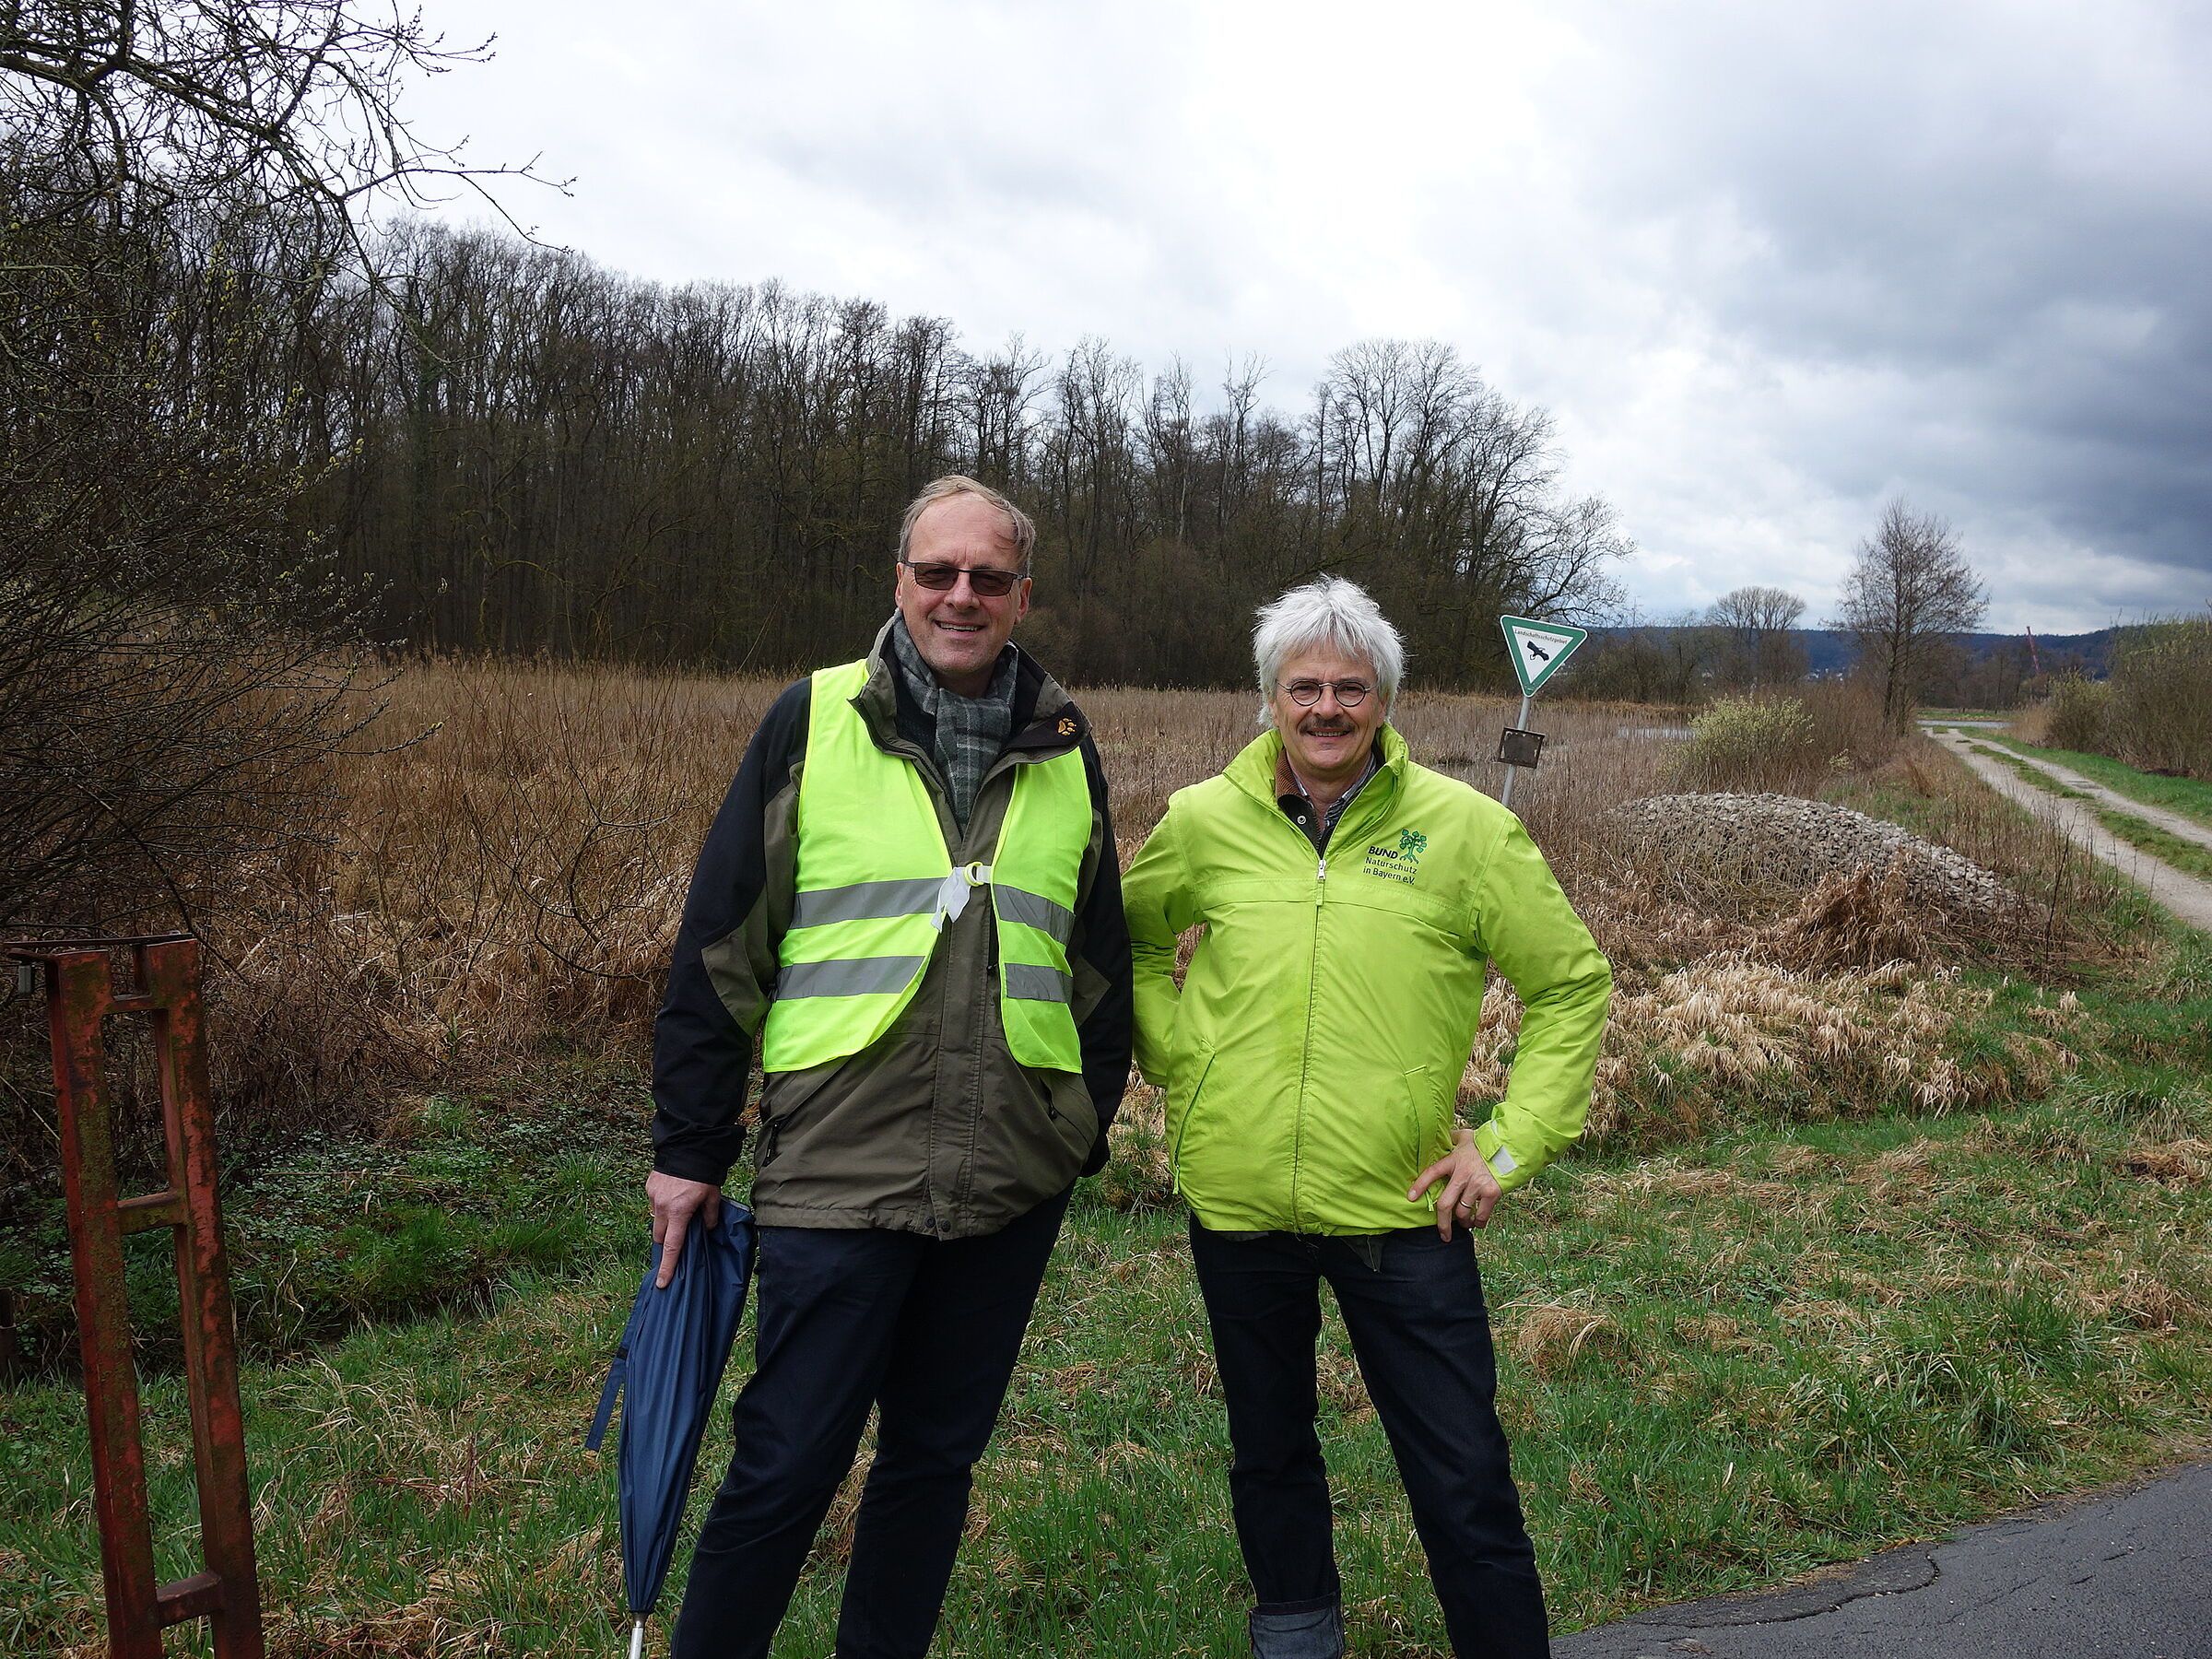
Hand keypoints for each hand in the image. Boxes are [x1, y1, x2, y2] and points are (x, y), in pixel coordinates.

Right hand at [646, 1171, 722, 1288]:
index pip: (673, 1247)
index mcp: (679, 1213)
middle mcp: (662, 1208)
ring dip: (665, 1222)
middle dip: (667, 1242)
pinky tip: (673, 1196)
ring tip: (678, 1213)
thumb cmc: (703, 1173)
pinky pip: (654, 1203)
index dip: (668, 1267)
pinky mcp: (650, 1187)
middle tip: (677, 1241)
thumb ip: (711, 1215)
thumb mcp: (713, 1195)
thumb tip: (708, 1229)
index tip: (662, 1282)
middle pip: (660, 1236)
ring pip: (656, 1220)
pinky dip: (662, 1206)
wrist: (687, 1146)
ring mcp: (653, 1197)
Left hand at [1409, 1129, 1501, 1241]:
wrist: (1509, 1147)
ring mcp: (1477, 1184)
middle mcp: (1463, 1174)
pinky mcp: (1491, 1192)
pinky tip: (1477, 1222)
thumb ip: (1452, 1138)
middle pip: (1445, 1204)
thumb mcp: (1465, 1137)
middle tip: (1444, 1234)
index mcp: (1453, 1160)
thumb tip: (1443, 1136)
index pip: (1432, 1173)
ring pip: (1463, 1212)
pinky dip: (1479, 1223)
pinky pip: (1481, 1215)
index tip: (1411, 1198)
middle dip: (1442, 1223)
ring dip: (1463, 1222)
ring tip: (1464, 1223)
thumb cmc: (1485, 1144)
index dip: (1420, 1185)